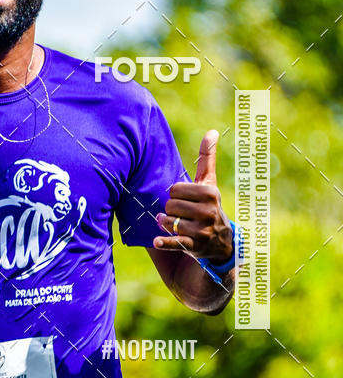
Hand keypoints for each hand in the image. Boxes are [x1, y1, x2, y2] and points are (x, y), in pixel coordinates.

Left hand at [153, 130, 232, 262]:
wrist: (221, 241)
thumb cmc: (209, 205)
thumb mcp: (209, 183)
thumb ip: (207, 158)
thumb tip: (211, 131)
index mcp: (210, 193)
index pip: (175, 189)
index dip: (175, 195)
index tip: (185, 200)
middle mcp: (208, 212)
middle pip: (170, 205)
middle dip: (171, 209)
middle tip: (183, 214)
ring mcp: (202, 231)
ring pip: (168, 221)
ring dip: (167, 223)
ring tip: (178, 225)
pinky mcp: (194, 246)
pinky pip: (175, 242)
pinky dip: (165, 242)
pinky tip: (156, 241)